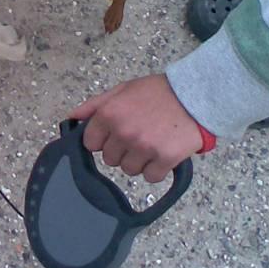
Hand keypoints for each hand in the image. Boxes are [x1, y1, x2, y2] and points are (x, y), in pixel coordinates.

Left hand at [69, 74, 203, 183]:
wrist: (196, 95)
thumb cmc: (158, 92)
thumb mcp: (123, 90)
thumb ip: (95, 105)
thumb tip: (72, 118)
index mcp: (109, 114)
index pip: (90, 143)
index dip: (102, 140)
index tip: (114, 134)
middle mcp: (123, 132)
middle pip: (109, 159)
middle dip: (121, 150)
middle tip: (138, 136)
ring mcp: (144, 147)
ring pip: (128, 170)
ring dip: (138, 161)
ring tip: (151, 143)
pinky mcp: (165, 159)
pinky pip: (150, 177)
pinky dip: (157, 169)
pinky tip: (163, 153)